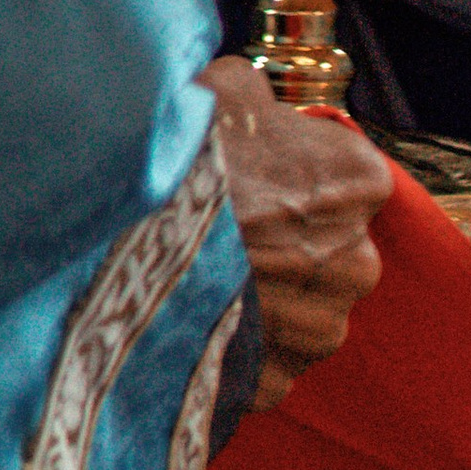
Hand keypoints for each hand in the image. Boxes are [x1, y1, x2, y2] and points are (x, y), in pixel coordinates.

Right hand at [200, 60, 393, 408]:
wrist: (112, 247)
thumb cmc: (174, 159)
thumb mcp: (222, 88)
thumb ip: (258, 99)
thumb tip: (253, 105)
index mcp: (358, 183)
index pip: (349, 179)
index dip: (297, 177)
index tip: (256, 179)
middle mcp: (357, 262)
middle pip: (328, 252)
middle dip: (285, 246)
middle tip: (223, 234)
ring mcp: (317, 330)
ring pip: (298, 313)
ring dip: (261, 301)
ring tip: (195, 281)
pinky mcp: (273, 381)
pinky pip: (260, 364)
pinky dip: (231, 349)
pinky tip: (188, 322)